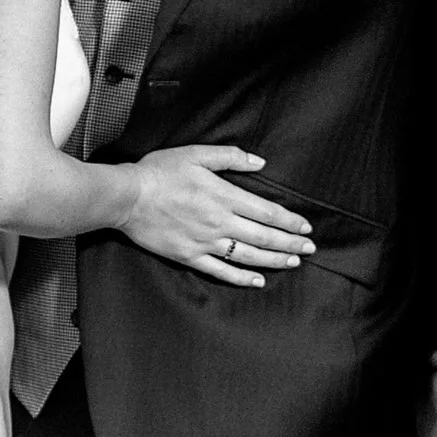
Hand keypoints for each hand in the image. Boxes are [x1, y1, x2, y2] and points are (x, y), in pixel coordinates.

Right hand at [119, 148, 314, 290]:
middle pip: (264, 236)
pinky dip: (242, 278)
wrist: (127, 197)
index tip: (306, 227)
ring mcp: (205, 242)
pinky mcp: (189, 256)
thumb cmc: (159, 172)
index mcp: (224, 196)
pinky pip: (221, 272)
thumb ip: (230, 157)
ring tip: (293, 262)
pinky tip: (258, 281)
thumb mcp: (195, 154)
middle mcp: (220, 222)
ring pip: (248, 256)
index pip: (267, 212)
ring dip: (274, 260)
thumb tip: (259, 163)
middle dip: (290, 243)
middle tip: (310, 248)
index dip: (290, 221)